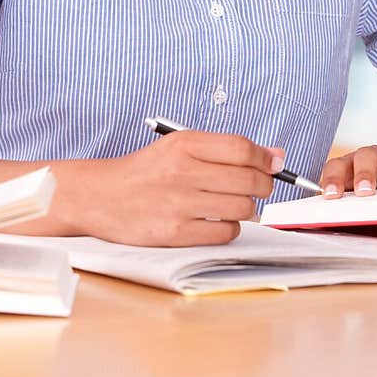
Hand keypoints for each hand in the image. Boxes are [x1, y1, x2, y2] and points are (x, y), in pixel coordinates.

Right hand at [74, 130, 283, 246]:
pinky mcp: (175, 232)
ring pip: (242, 207)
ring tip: (232, 204)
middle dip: (263, 185)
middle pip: (248, 179)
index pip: (242, 148)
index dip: (264, 158)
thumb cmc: (146, 171)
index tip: (271, 165)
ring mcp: (179, 203)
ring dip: (246, 208)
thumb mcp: (180, 148)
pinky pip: (225, 232)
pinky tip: (217, 220)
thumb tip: (276, 156)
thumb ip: (226, 150)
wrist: (101, 196)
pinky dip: (229, 228)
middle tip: (257, 187)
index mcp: (184, 144)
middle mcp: (182, 171)